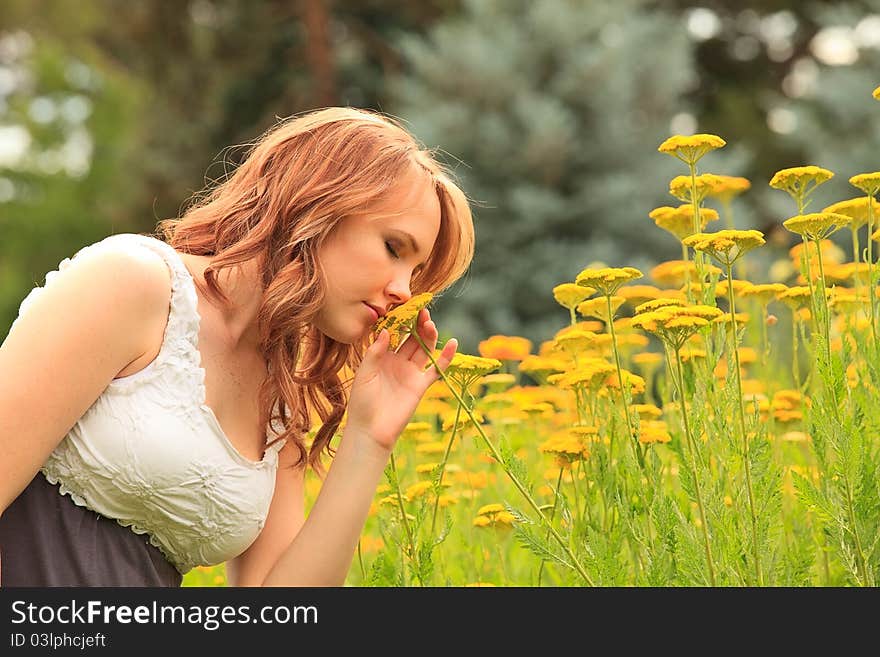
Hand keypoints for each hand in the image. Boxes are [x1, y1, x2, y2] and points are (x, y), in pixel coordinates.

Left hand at [346, 308, 456, 450]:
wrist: (371, 430)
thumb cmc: (362, 402)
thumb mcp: (364, 374)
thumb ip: (375, 352)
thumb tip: (387, 330)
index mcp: (381, 357)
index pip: (393, 334)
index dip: (398, 321)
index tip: (402, 306)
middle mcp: (397, 362)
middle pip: (411, 338)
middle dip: (416, 324)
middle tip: (420, 310)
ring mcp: (410, 373)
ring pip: (423, 349)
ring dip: (428, 335)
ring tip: (429, 322)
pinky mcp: (421, 386)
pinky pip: (436, 369)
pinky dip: (446, 357)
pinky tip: (453, 343)